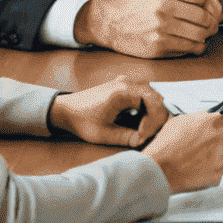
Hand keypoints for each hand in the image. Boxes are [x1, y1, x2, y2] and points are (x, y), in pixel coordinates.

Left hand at [49, 80, 169, 146]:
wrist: (66, 109)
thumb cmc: (82, 121)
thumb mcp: (103, 134)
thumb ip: (126, 137)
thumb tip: (144, 141)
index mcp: (123, 91)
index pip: (154, 103)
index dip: (153, 122)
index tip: (142, 136)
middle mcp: (128, 82)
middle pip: (157, 98)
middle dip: (155, 119)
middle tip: (144, 135)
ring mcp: (126, 81)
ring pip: (152, 96)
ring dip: (151, 114)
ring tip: (141, 130)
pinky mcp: (124, 85)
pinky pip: (144, 94)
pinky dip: (146, 109)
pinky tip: (137, 122)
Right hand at [74, 0, 222, 58]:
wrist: (113, 23)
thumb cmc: (139, 6)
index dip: (213, 4)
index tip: (212, 10)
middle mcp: (164, 10)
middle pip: (204, 18)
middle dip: (212, 23)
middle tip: (212, 26)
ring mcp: (161, 30)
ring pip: (199, 36)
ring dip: (206, 37)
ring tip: (203, 35)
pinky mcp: (158, 47)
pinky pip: (188, 49)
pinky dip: (196, 47)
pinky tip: (193, 44)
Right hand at [141, 111, 222, 193]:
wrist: (159, 169)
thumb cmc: (167, 146)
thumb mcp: (182, 120)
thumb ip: (200, 116)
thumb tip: (207, 115)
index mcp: (217, 122)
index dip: (222, 121)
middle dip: (217, 138)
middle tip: (201, 142)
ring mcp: (221, 159)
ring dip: (217, 153)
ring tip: (199, 155)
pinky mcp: (217, 175)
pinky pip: (220, 170)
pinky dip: (212, 168)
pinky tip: (199, 166)